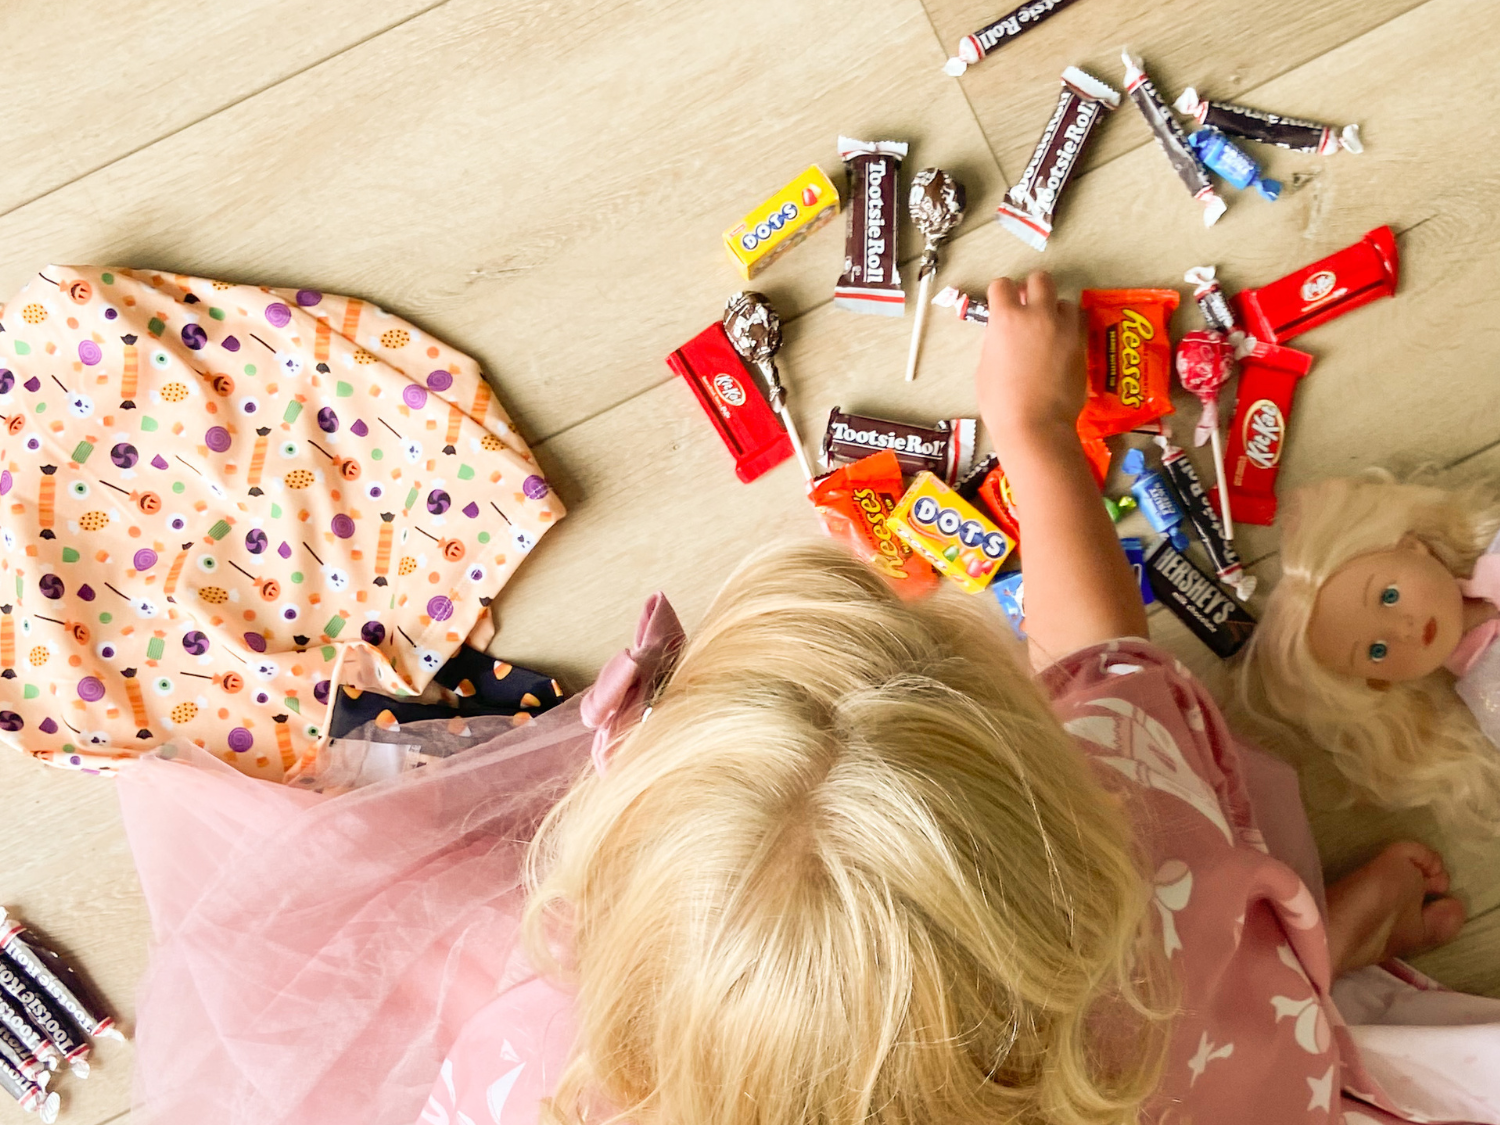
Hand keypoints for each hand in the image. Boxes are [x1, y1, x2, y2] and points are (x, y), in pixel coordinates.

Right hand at [974, 272, 1084, 441]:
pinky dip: (1070, 327)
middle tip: (1029, 306)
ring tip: (1049, 329)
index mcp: (1006, 319)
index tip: (1002, 304)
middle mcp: (1037, 315)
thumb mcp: (986, 366)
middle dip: (1033, 288)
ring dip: (1055, 310)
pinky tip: (1063, 342)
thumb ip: (997, 340)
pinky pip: (1079, 322)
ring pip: (1064, 301)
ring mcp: (1063, 328)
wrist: (1035, 425)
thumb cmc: (1001, 403)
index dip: (1001, 293)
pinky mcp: (1081, 344)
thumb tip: (1005, 334)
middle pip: (1040, 279)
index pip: (1003, 285)